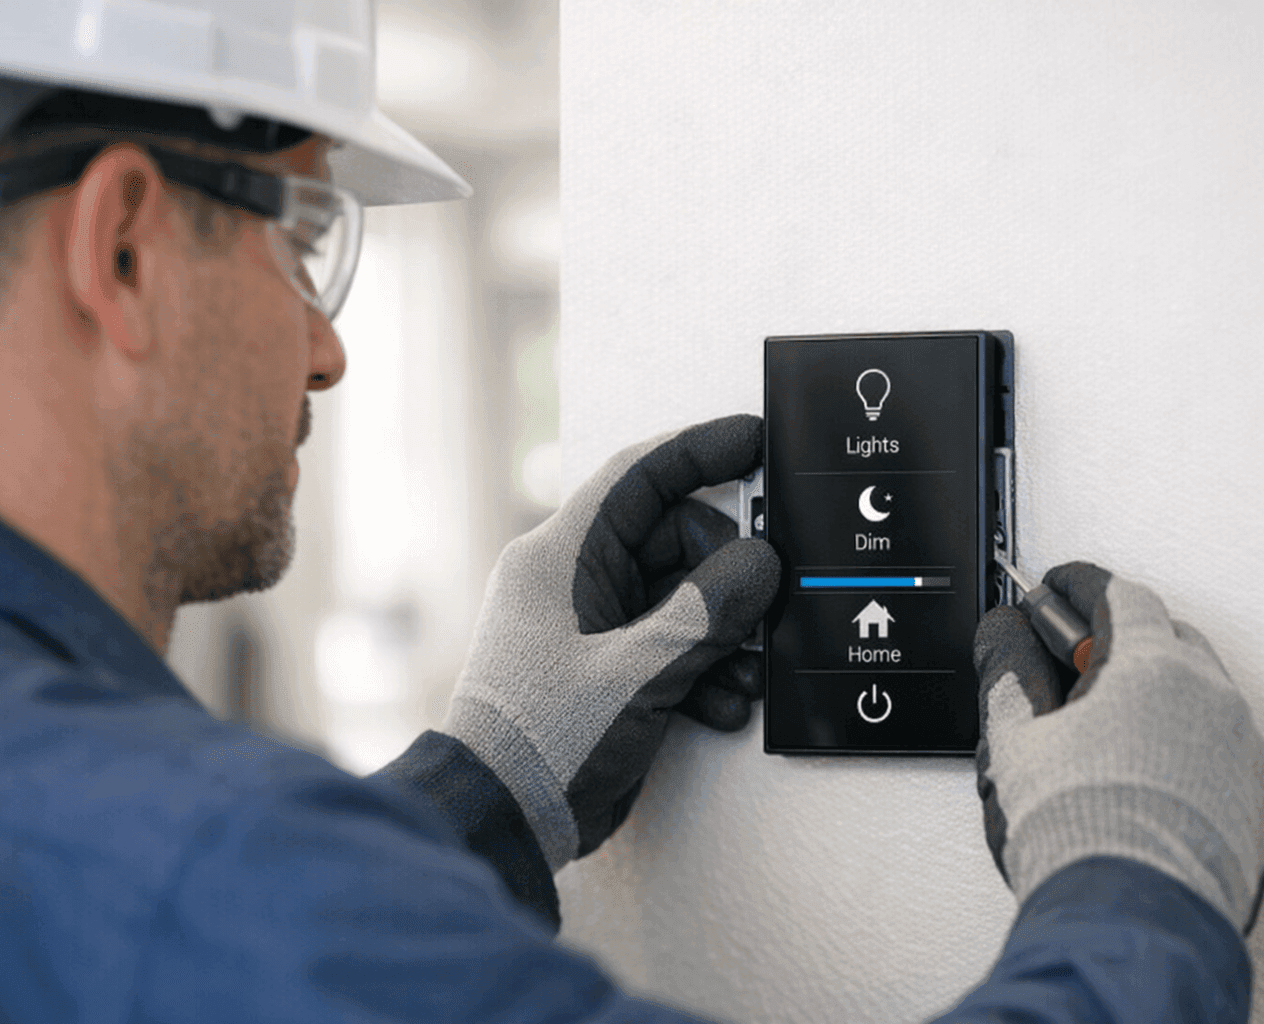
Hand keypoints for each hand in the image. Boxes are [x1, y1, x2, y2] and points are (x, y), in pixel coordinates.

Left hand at [442, 415, 780, 872]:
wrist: (501, 821)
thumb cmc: (543, 741)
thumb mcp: (637, 672)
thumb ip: (706, 612)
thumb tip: (761, 564)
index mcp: (560, 557)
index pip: (639, 476)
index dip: (700, 449)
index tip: (755, 439)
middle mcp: (569, 580)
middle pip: (673, 541)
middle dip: (725, 578)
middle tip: (761, 608)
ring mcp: (585, 624)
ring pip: (677, 597)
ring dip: (719, 635)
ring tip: (740, 678)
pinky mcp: (601, 667)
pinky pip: (666, 642)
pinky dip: (700, 668)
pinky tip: (719, 705)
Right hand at [973, 561, 1263, 935]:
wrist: (1130, 923)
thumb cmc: (1077, 834)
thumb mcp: (1014, 738)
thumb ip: (1006, 671)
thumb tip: (1002, 636)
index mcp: (1152, 667)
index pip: (1117, 593)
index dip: (1074, 587)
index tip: (1050, 590)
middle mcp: (1210, 699)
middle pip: (1164, 636)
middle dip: (1114, 638)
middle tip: (1066, 663)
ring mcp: (1240, 752)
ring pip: (1196, 693)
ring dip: (1150, 693)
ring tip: (1098, 732)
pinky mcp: (1252, 802)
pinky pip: (1216, 747)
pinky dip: (1178, 743)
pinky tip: (1135, 777)